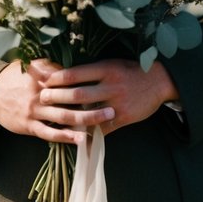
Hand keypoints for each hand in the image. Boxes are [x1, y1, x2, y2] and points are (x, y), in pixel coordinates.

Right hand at [0, 59, 114, 143]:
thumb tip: (72, 65)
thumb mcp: (30, 64)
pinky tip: (81, 139)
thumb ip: (51, 65)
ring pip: (64, 117)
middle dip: (93, 104)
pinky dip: (66, 137)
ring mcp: (35, 111)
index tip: (107, 86)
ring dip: (85, 120)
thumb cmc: (14, 77)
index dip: (89, 83)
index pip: (69, 79)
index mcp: (43, 76)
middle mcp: (40, 94)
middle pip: (71, 99)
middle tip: (113, 107)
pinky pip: (50, 134)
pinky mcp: (29, 126)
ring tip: (103, 122)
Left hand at [40, 58, 178, 134]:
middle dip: (58, 97)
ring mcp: (117, 103)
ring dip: (69, 117)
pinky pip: (102, 129)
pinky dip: (89, 134)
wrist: (160, 80)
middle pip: (78, 94)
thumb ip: (94, 70)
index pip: (76, 73)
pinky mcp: (124, 117)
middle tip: (43, 98)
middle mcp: (110, 85)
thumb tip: (68, 74)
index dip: (58, 78)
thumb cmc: (132, 69)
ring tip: (54, 119)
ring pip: (88, 113)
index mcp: (106, 68)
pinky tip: (77, 138)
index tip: (45, 80)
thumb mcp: (113, 63)